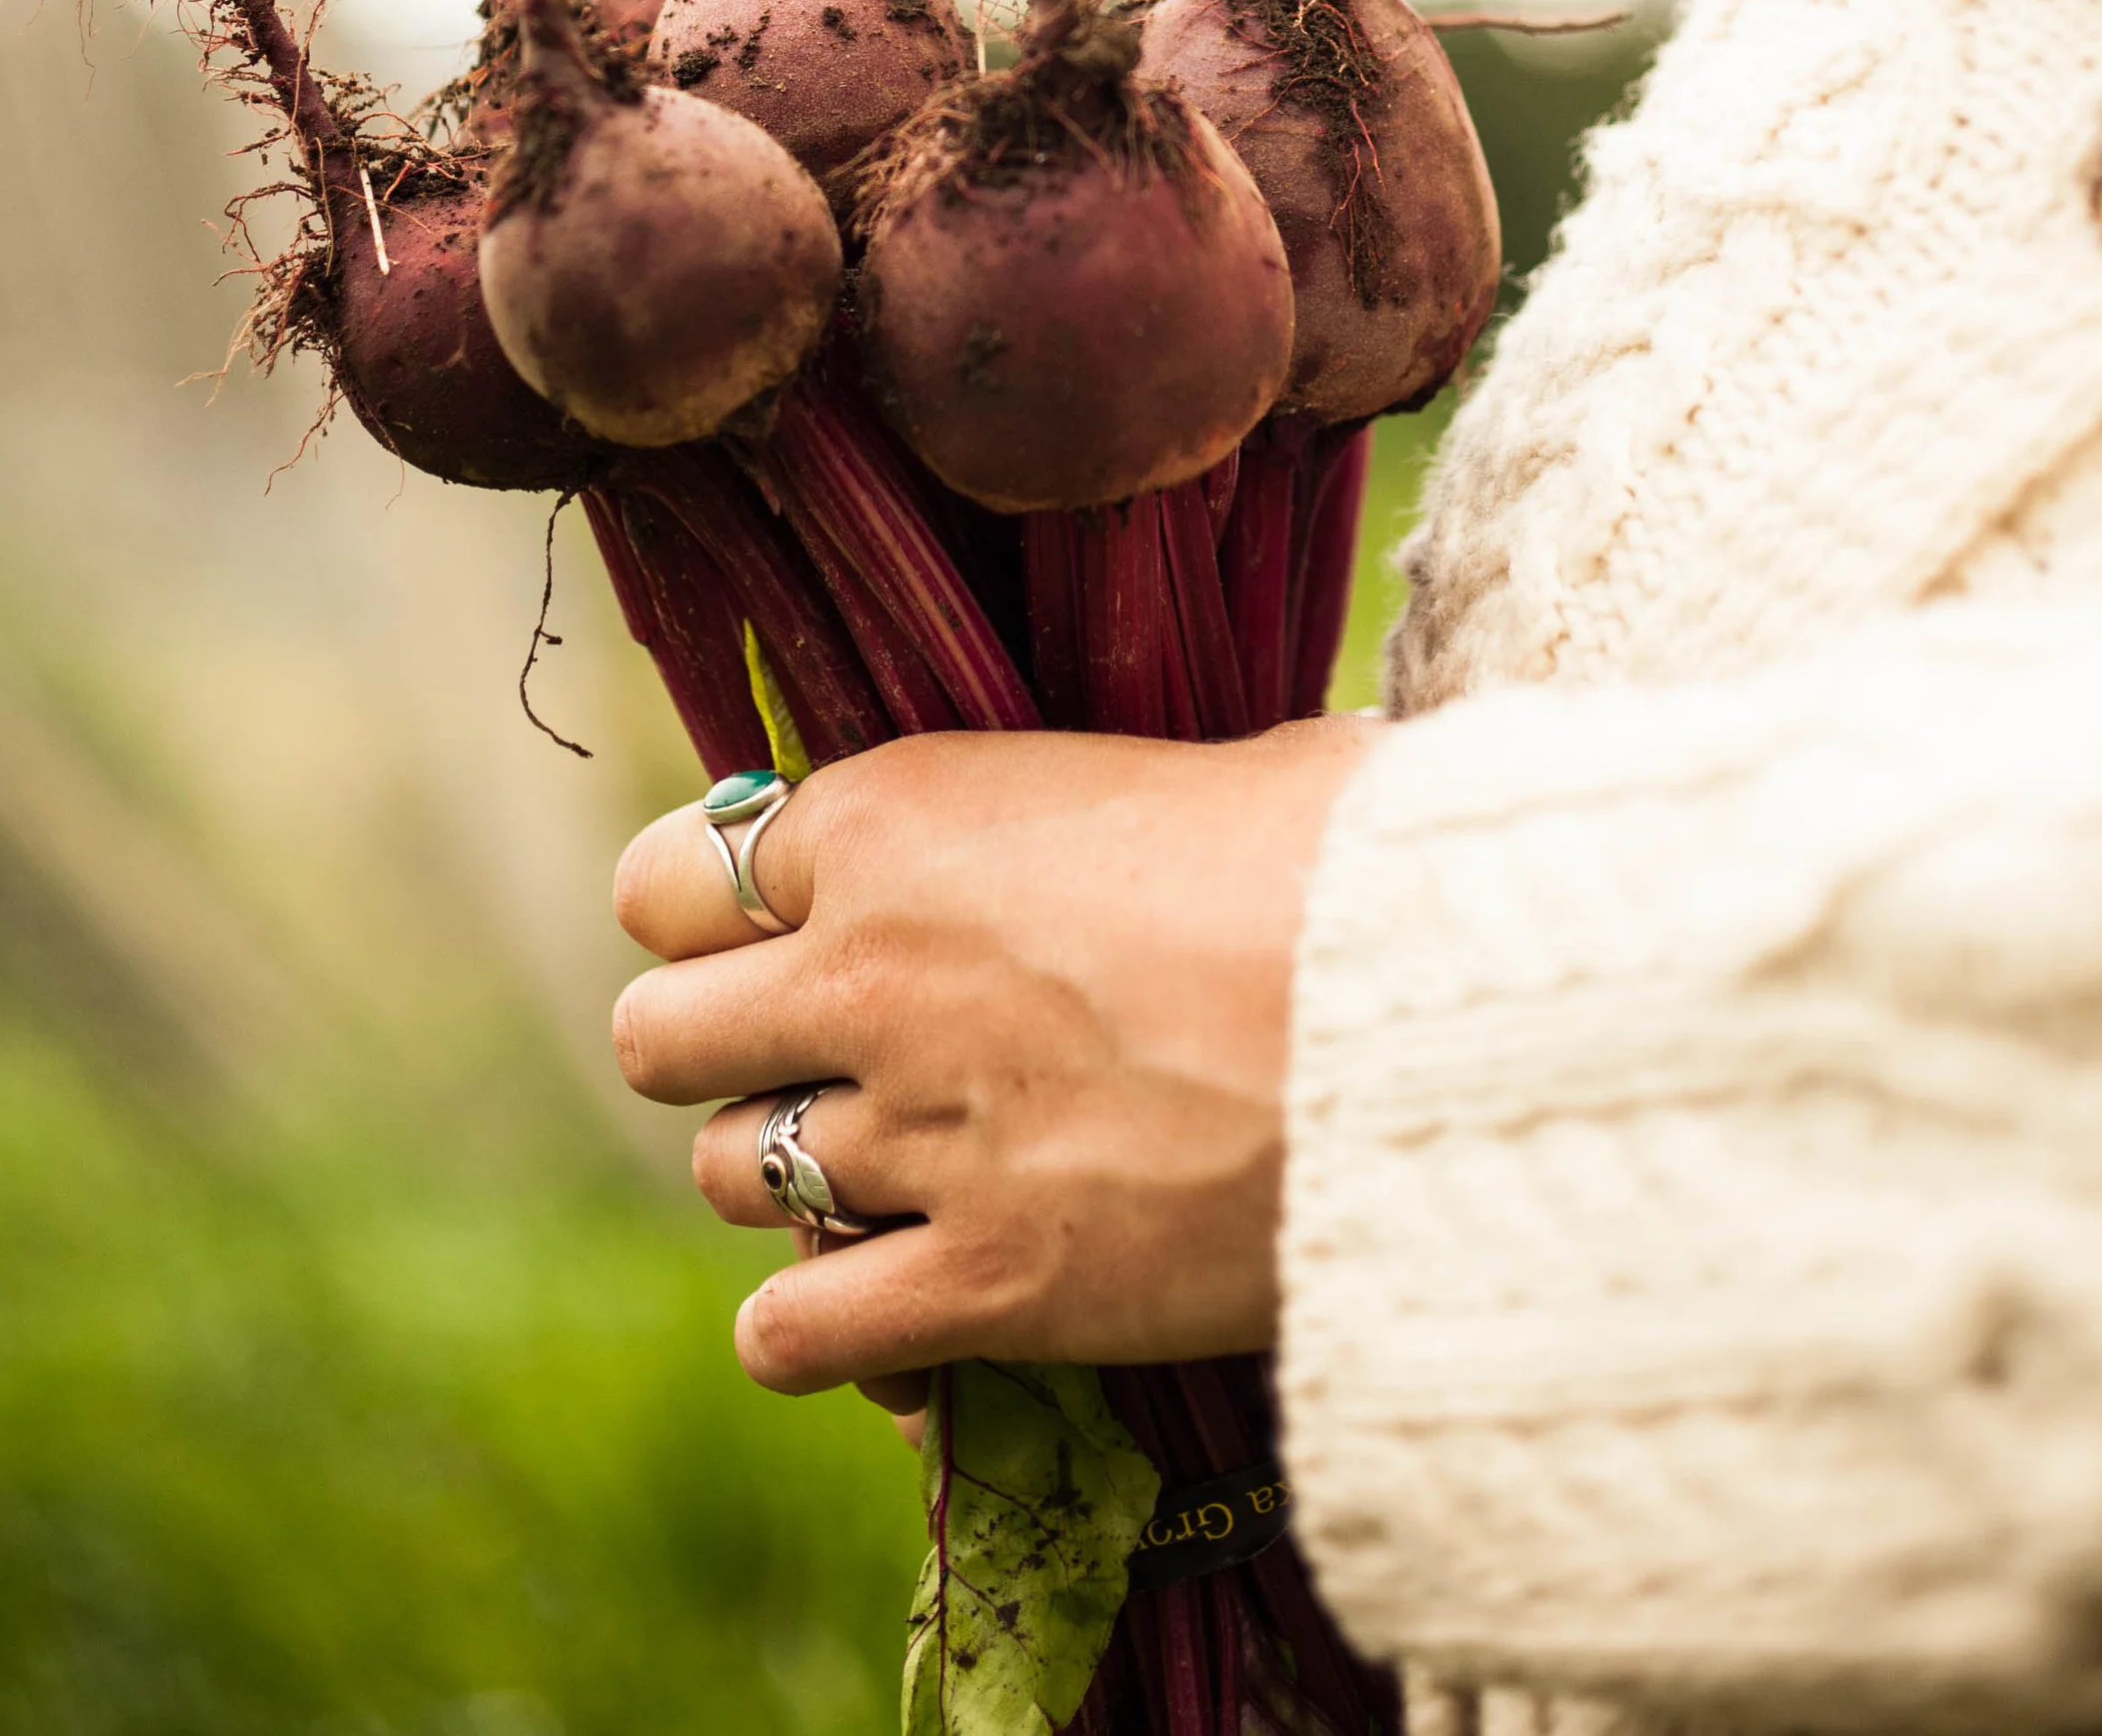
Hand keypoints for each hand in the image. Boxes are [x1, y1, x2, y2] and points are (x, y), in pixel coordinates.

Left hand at [610, 714, 1380, 1395]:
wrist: (1443, 1012)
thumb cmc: (1352, 851)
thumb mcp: (1193, 766)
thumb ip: (1083, 805)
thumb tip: (1116, 819)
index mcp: (900, 814)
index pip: (670, 876)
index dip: (715, 911)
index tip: (777, 930)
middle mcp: (868, 970)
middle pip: (658, 1038)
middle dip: (725, 1051)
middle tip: (822, 1059)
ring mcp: (916, 1132)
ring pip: (729, 1177)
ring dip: (790, 1180)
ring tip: (889, 1172)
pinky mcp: (984, 1282)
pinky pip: (793, 1334)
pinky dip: (821, 1331)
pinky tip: (893, 1305)